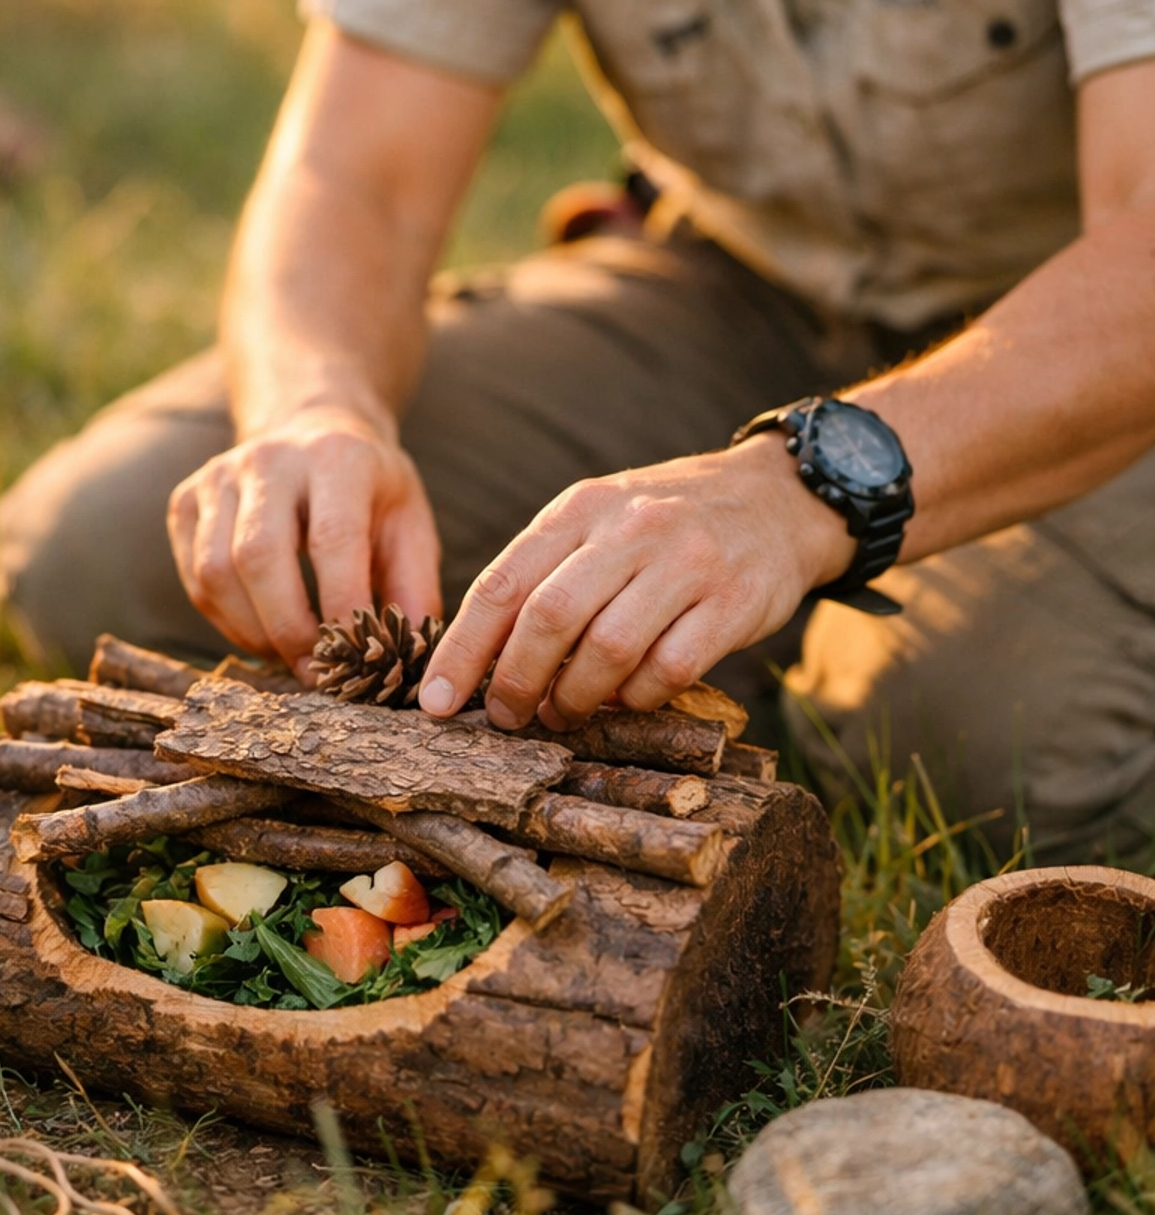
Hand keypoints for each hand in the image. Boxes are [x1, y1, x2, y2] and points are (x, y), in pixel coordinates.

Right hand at [168, 406, 441, 672]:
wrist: (314, 429)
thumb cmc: (369, 490)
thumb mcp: (410, 522)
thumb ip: (414, 587)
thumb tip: (408, 659)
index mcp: (336, 456)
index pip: (332, 539)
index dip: (341, 607)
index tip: (355, 656)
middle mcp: (270, 458)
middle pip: (258, 556)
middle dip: (287, 628)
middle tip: (316, 671)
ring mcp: (218, 476)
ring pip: (215, 571)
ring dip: (251, 631)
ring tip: (288, 654)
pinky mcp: (186, 499)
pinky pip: (194, 577)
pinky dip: (225, 620)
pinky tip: (260, 631)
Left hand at [417, 438, 851, 728]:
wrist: (779, 497)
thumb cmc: (668, 523)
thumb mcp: (600, 519)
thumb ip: (546, 571)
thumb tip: (481, 656)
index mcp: (581, 508)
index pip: (502, 583)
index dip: (462, 649)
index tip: (435, 701)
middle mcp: (630, 529)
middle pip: (549, 617)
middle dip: (515, 681)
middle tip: (506, 717)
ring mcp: (686, 563)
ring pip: (608, 649)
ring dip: (577, 698)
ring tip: (565, 714)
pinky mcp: (734, 601)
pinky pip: (670, 669)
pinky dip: (639, 699)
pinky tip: (629, 700)